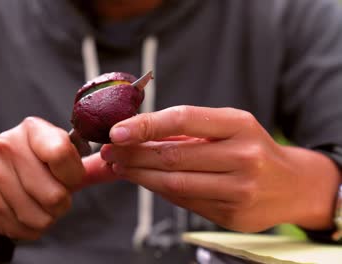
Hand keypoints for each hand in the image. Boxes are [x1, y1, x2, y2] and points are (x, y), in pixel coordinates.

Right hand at [0, 117, 114, 239]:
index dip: (72, 175)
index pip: (61, 154)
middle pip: (55, 195)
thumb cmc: (25, 164)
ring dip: (45, 216)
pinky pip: (24, 230)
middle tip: (50, 192)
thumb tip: (117, 165)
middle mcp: (6, 147)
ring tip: (33, 201)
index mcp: (31, 129)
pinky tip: (18, 210)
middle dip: (60, 202)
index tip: (69, 176)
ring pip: (41, 217)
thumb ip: (83, 162)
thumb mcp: (50, 152)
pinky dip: (28, 227)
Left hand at [101, 106, 339, 231]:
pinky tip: (143, 180)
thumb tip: (136, 134)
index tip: (116, 130)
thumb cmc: (251, 148)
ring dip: (139, 174)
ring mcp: (239, 190)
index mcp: (240, 125)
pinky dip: (158, 189)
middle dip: (133, 153)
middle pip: (173, 156)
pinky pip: (184, 201)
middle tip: (108, 150)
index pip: (184, 119)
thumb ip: (187, 131)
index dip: (146, 124)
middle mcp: (243, 157)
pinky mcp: (232, 216)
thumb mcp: (229, 127)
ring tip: (118, 165)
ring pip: (174, 183)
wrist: (292, 185)